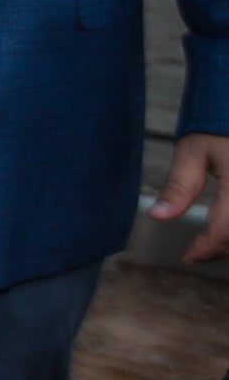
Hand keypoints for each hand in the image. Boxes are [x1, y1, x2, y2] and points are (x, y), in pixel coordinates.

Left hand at [147, 133, 228, 263]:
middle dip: (221, 247)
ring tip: (213, 240)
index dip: (206, 248)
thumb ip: (179, 186)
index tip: (189, 256)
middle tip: (199, 249)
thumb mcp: (193, 150)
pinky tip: (228, 224)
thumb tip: (158, 216)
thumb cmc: (219, 123)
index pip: (225, 230)